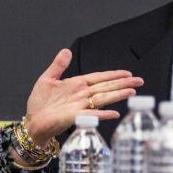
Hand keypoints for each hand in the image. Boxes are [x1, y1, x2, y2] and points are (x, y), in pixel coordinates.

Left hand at [24, 49, 142, 141]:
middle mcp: (81, 95)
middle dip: (123, 83)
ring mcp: (79, 106)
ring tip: (132, 92)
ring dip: (117, 95)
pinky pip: (90, 115)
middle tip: (139, 81)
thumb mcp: (47, 79)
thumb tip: (66, 50)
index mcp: (77, 84)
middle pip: (106, 87)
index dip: (113, 75)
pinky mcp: (74, 117)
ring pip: (102, 98)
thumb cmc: (40, 104)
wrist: (32, 122)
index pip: (99, 77)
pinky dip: (102, 114)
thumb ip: (58, 65)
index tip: (128, 73)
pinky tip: (114, 113)